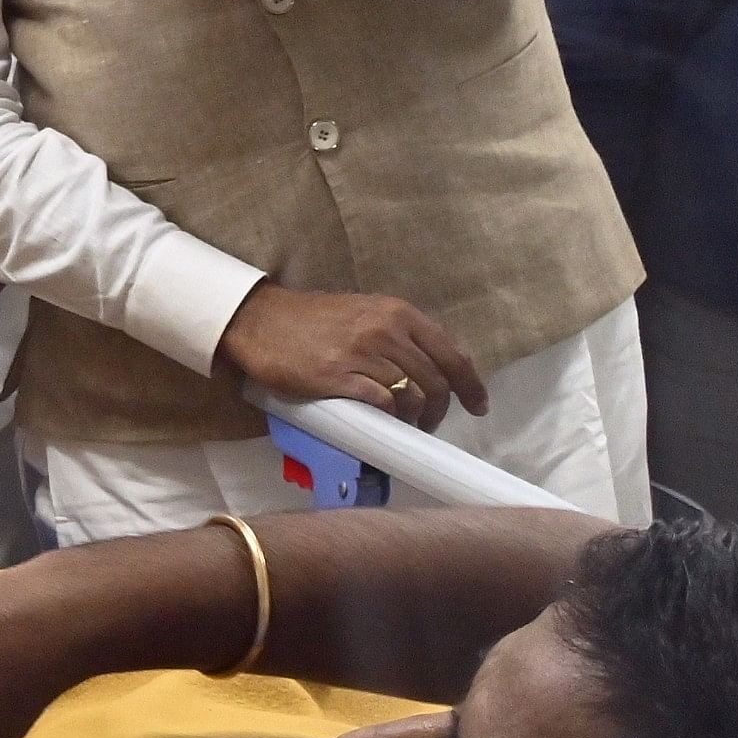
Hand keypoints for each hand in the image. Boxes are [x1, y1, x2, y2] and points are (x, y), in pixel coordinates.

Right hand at [215, 281, 485, 427]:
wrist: (260, 321)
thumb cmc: (311, 320)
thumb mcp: (364, 313)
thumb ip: (399, 335)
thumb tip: (432, 369)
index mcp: (397, 313)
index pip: (452, 354)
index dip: (471, 385)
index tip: (478, 406)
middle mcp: (386, 330)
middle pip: (436, 381)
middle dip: (440, 409)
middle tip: (429, 423)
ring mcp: (362, 353)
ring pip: (413, 395)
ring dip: (416, 418)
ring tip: (406, 425)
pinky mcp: (338, 377)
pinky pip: (383, 403)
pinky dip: (391, 417)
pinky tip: (384, 421)